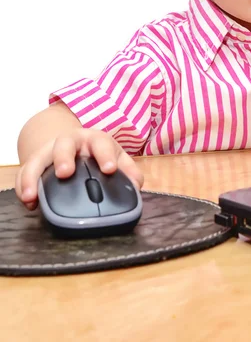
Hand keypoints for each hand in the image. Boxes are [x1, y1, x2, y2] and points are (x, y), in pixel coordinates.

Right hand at [15, 128, 143, 209]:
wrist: (76, 146)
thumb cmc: (99, 154)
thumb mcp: (117, 158)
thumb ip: (128, 171)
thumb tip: (135, 187)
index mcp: (95, 140)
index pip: (101, 143)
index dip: (105, 155)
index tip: (109, 169)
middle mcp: (71, 142)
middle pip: (64, 144)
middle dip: (63, 157)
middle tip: (64, 173)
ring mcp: (50, 151)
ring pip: (38, 158)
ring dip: (34, 176)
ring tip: (32, 195)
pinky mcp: (35, 163)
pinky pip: (25, 173)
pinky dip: (24, 186)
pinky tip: (28, 201)